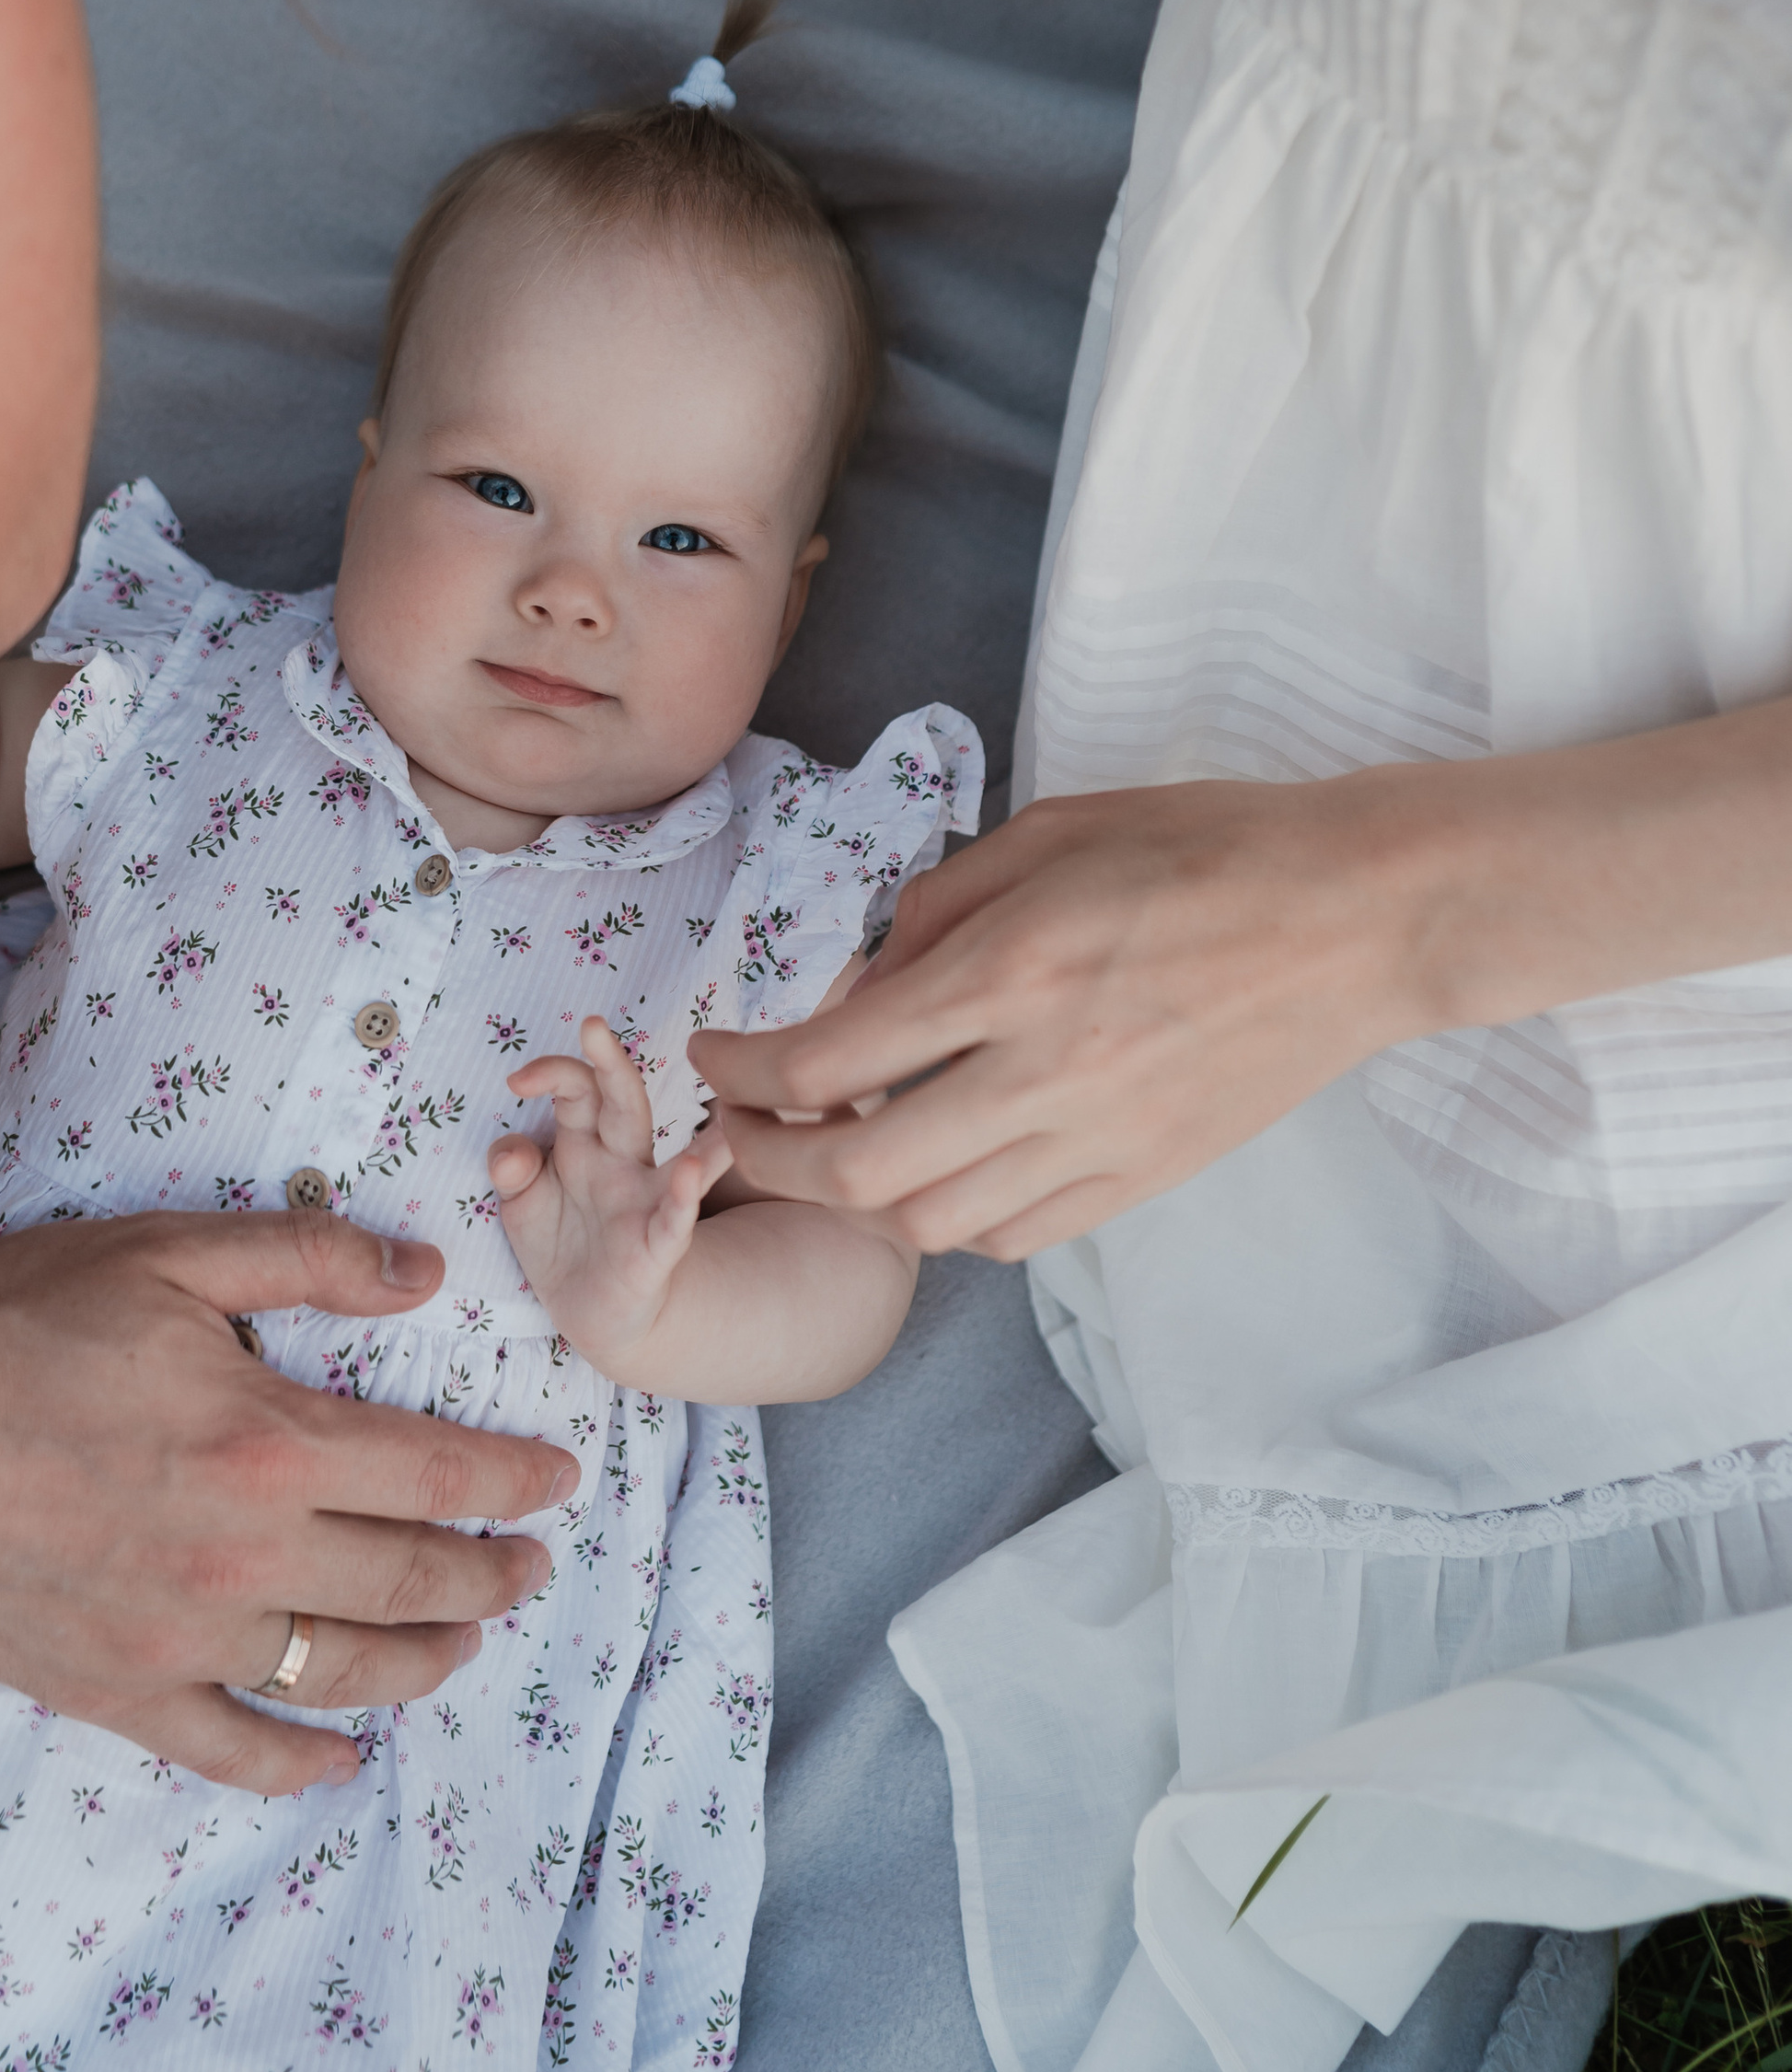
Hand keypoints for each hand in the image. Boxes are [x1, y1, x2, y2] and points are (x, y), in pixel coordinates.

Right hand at [0, 1210, 576, 1792]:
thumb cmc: (12, 1331)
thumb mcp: (167, 1255)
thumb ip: (306, 1259)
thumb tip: (422, 1273)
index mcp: (269, 1443)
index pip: (437, 1475)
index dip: (513, 1483)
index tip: (557, 1484)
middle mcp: (245, 1555)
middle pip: (412, 1582)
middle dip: (491, 1574)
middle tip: (530, 1566)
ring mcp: (185, 1638)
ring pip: (346, 1671)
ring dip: (426, 1661)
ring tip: (465, 1640)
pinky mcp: (121, 1692)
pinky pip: (234, 1748)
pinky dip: (300, 1761)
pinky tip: (341, 1755)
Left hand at [490, 1018, 729, 1372]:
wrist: (590, 1313)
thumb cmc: (560, 1241)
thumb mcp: (522, 1202)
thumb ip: (513, 1170)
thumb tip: (510, 1153)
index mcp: (586, 1142)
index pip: (577, 1088)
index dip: (550, 1073)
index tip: (516, 1080)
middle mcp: (623, 1163)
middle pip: (624, 1104)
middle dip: (610, 1064)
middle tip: (591, 1024)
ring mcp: (646, 1204)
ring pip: (682, 1163)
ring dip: (702, 1140)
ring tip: (720, 1109)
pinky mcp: (656, 1250)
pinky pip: (675, 1224)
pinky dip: (683, 1202)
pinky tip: (693, 1179)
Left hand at [690, 773, 1441, 1260]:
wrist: (1358, 919)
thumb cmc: (1207, 848)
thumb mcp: (1050, 835)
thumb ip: (940, 908)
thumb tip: (868, 979)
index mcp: (1014, 970)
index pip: (831, 1059)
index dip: (745, 1068)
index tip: (713, 1051)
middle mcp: (1046, 1073)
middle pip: (859, 1173)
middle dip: (768, 1158)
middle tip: (738, 1124)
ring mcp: (1100, 1142)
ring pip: (931, 1224)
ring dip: (853, 1200)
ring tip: (827, 1152)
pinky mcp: (1143, 1178)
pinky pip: (1013, 1236)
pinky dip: (947, 1218)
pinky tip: (931, 1172)